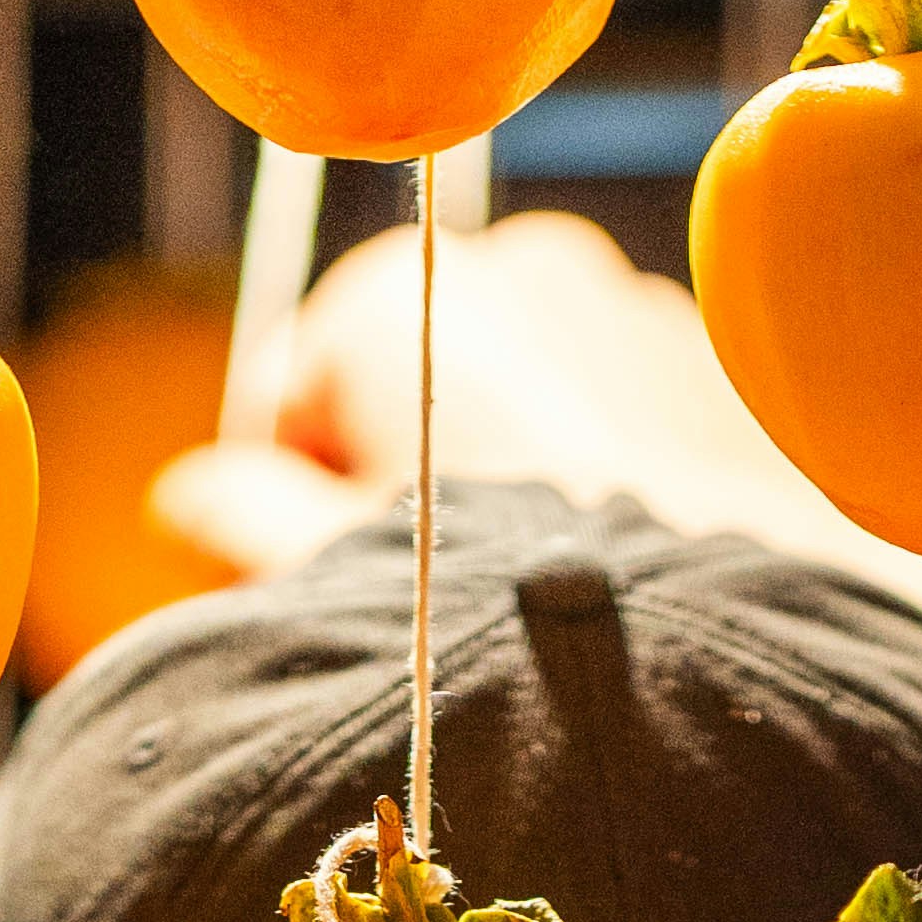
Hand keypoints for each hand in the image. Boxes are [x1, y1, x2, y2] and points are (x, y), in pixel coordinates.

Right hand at [149, 210, 914, 592]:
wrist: (705, 657)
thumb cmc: (489, 615)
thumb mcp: (330, 579)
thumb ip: (247, 519)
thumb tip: (191, 498)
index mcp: (402, 286)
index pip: (299, 383)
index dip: (284, 494)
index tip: (305, 585)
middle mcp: (525, 264)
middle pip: (421, 381)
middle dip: (409, 479)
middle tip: (424, 605)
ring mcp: (639, 306)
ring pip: (534, 400)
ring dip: (515, 481)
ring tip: (533, 606)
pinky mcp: (729, 374)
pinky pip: (633, 423)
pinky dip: (613, 485)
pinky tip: (626, 586)